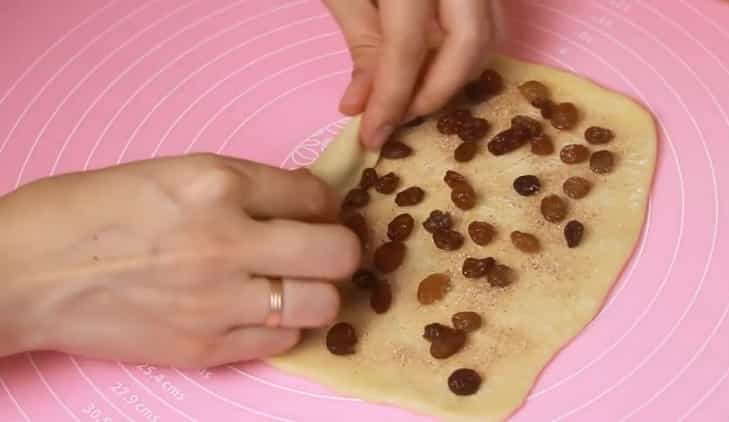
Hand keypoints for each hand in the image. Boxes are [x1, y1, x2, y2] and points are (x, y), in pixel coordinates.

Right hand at [0, 154, 359, 366]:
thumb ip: (243, 184)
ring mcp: (218, 302)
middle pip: (337, 253)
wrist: (28, 274)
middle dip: (342, 248)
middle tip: (324, 249)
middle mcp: (227, 243)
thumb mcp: (172, 172)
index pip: (315, 194)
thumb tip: (302, 197)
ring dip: (319, 292)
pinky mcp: (205, 348)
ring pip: (322, 304)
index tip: (317, 211)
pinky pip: (282, 341)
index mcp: (216, 185)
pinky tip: (260, 312)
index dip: (325, 204)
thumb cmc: (91, 212)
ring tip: (296, 284)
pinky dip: (283, 325)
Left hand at [324, 0, 504, 148]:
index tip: (373, 137)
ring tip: (416, 92)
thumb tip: (361, 108)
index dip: (391, 101)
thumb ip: (360, 46)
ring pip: (491, 34)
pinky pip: (494, 19)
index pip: (407, 48)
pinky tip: (436, 63)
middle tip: (401, 117)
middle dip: (436, 93)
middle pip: (469, 45)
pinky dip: (467, 51)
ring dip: (457, 75)